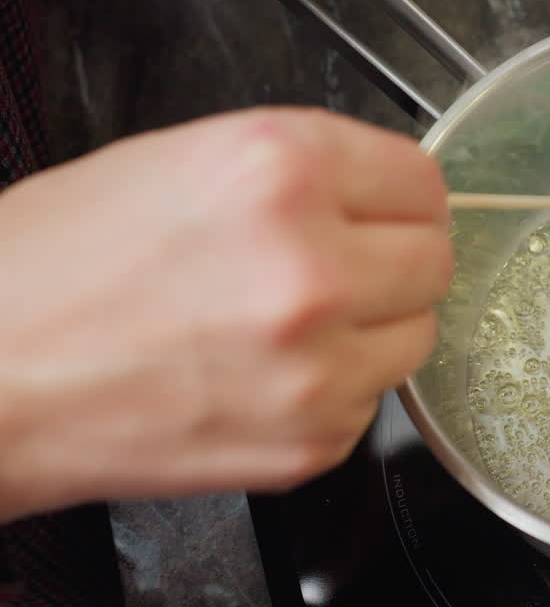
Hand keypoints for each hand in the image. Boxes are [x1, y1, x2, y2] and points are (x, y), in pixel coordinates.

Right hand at [0, 107, 451, 520]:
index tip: (385, 210)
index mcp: (280, 171)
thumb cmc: (55, 268)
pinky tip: (264, 375)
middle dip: (395, 260)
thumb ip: (305, 173)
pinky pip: (369, 402)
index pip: (423, 181)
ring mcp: (317, 367)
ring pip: (417, 337)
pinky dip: (334, 389)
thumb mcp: (184, 163)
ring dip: (375, 328)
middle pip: (436, 261)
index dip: (400, 196)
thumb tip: (384, 195)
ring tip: (292, 325)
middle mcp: (311, 269)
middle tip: (341, 267)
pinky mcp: (310, 443)